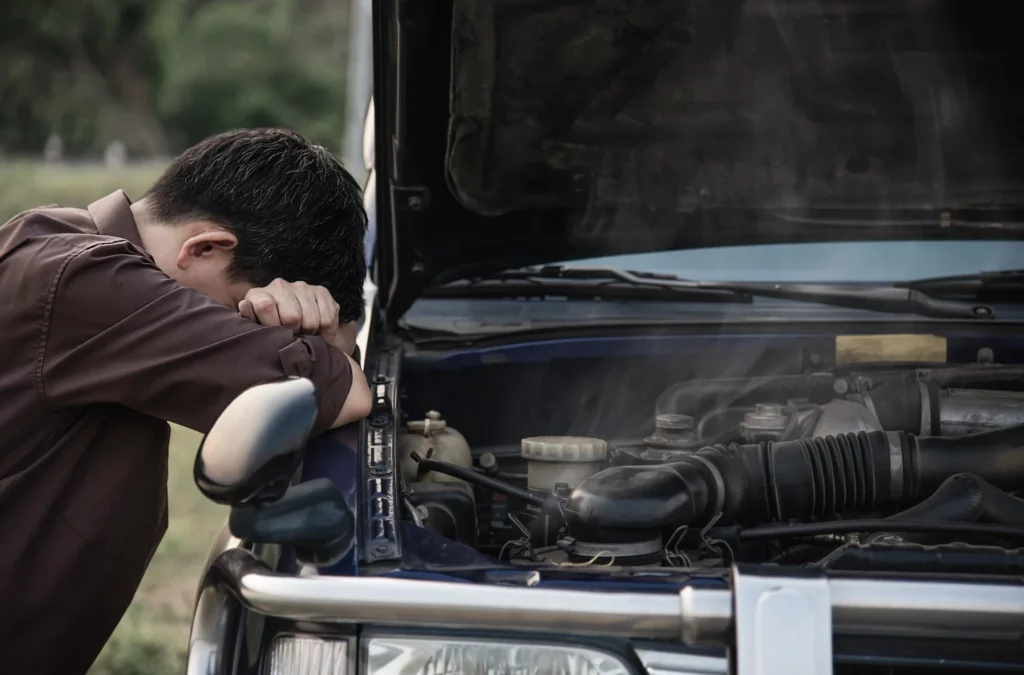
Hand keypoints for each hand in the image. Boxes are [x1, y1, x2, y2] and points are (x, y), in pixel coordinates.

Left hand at [239, 279, 355, 354]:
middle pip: (292, 316)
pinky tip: (317, 330)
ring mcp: (301, 286)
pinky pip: (327, 318)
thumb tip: (245, 305)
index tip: (276, 334)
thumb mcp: (256, 329)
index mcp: (258, 295)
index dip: (273, 325)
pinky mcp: (321, 291)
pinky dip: (325, 330)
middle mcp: (279, 286)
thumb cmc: (272, 331)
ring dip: (310, 332)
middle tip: (293, 336)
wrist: (296, 327)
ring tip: (304, 333)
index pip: (265, 305)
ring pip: (311, 319)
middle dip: (294, 332)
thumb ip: (249, 320)